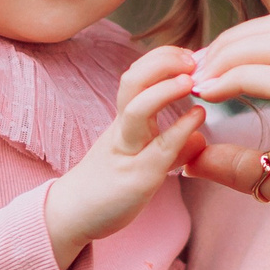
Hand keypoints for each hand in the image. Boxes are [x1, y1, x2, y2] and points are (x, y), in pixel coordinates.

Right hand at [44, 47, 204, 269]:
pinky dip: (179, 129)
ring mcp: (127, 151)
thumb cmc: (107, 186)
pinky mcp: (135, 178)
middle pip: (133, 80)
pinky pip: (157, 149)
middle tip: (192, 58)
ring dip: (165, 89)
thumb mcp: (141, 159)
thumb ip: (169, 147)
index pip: (138, 74)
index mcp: (123, 120)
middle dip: (162, 61)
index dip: (162, 57)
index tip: (188, 54)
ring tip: (191, 79)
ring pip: (137, 110)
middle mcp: (122, 129)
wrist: (71, 215)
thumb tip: (198, 138)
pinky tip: (197, 116)